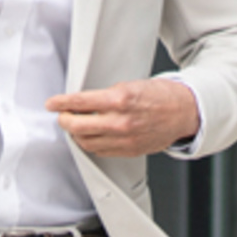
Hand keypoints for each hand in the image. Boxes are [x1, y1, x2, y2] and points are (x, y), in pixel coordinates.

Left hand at [47, 78, 199, 157]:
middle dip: (65, 121)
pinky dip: (91, 143)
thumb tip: (83, 102)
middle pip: (78, 127)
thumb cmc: (160, 96)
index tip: (52, 103)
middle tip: (62, 115)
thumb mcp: (131, 85)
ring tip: (76, 125)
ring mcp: (124, 139)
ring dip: (76, 134)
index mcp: (120, 100)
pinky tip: (91, 136)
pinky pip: (100, 150)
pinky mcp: (128, 150)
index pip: (80, 102)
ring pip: (86, 141)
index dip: (61, 103)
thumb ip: (106, 96)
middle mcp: (120, 122)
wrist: (184, 112)